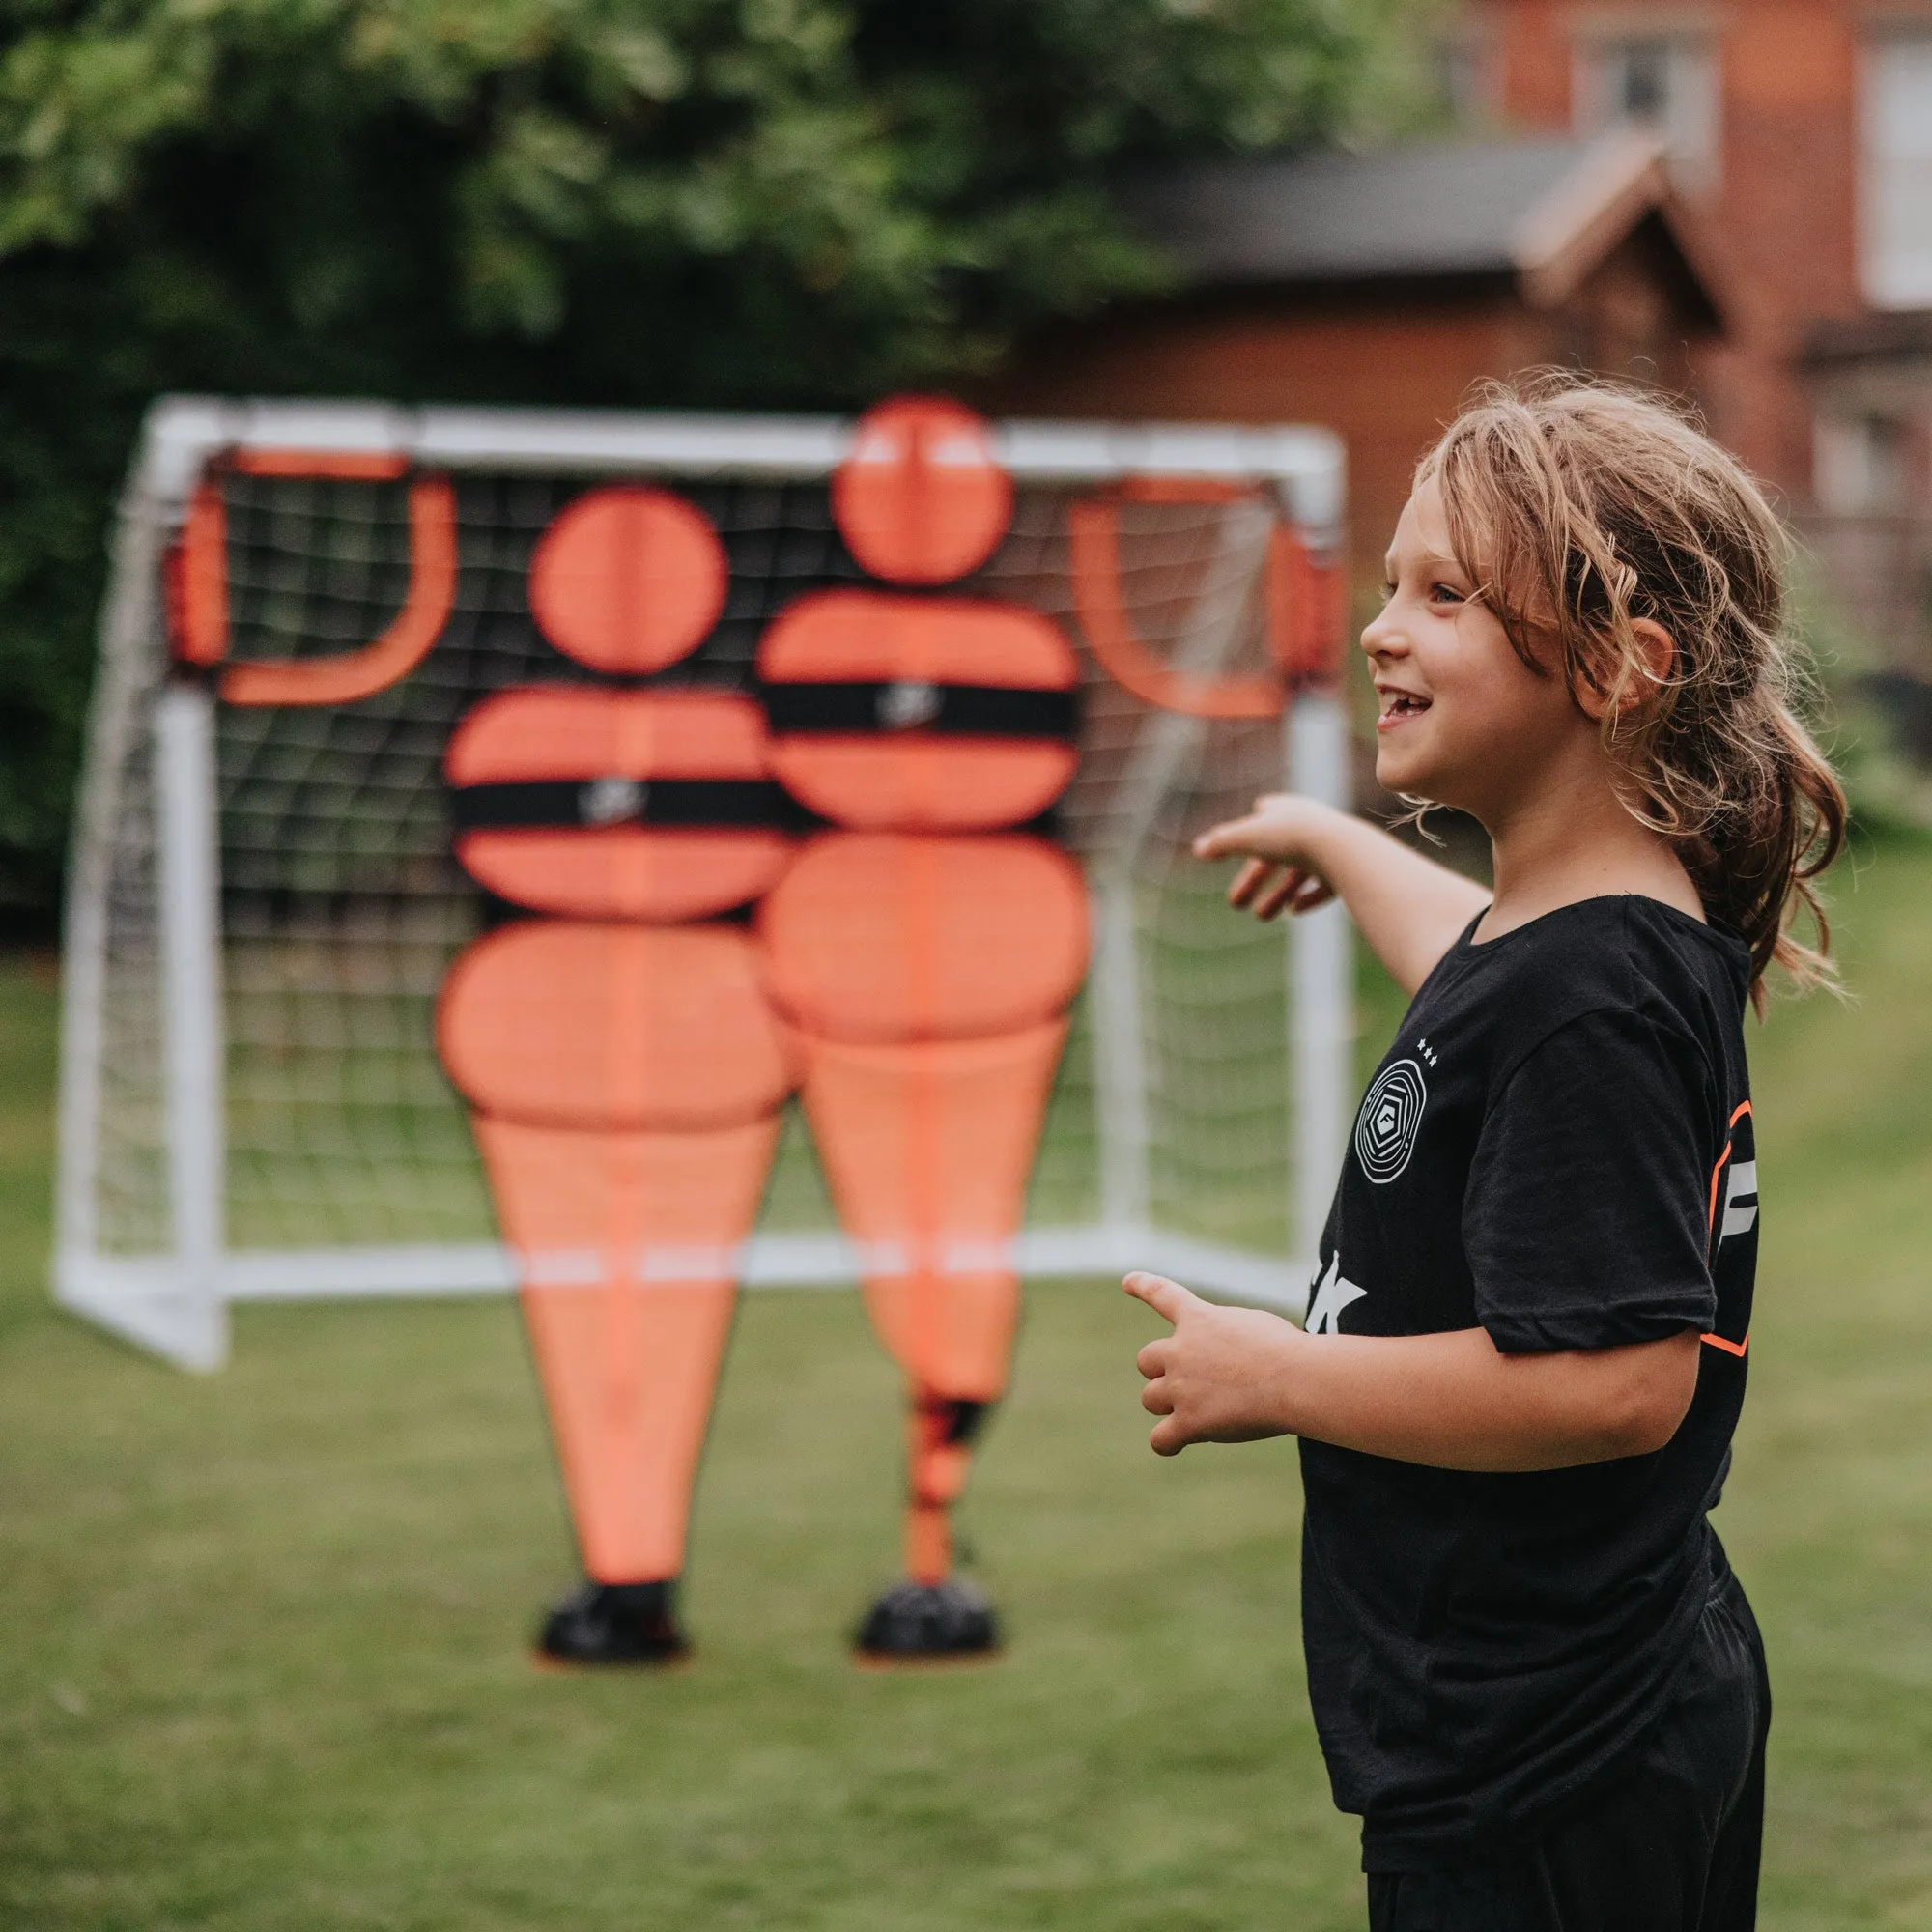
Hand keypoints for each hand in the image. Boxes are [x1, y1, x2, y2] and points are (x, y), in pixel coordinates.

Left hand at [1124, 1272, 1301, 1455]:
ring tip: (1201, 1412)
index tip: (1127, 1282)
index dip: (1144, 1286)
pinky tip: (1178, 1444)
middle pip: (1146, 1360)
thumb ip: (1229, 1338)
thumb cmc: (1287, 1351)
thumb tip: (1226, 1363)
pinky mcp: (1189, 1421)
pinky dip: (1167, 1442)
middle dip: (1162, 1372)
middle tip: (1190, 1384)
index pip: (1164, 1295)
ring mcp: (1181, 1387)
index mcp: (1199, 1320)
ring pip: (1151, 1399)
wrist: (1293, 1378)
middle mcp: (1181, 1351)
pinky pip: (1161, 1439)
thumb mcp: (1255, 1326)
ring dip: (1169, 1406)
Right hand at [1192, 792, 1342, 918]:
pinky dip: (1308, 898)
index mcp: (1288, 810)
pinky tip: (1295, 910)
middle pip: (1276, 856)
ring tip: (1262, 917)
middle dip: (1253, 881)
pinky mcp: (1347, 869)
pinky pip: (1326, 886)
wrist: (1342, 850)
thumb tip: (1197, 850)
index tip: (1240, 841)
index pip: (1266, 813)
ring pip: (1299, 874)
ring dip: (1277, 895)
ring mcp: (1330, 848)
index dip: (1250, 829)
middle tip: (1235, 904)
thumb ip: (1222, 843)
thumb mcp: (1248, 838)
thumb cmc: (1292, 837)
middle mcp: (1311, 826)